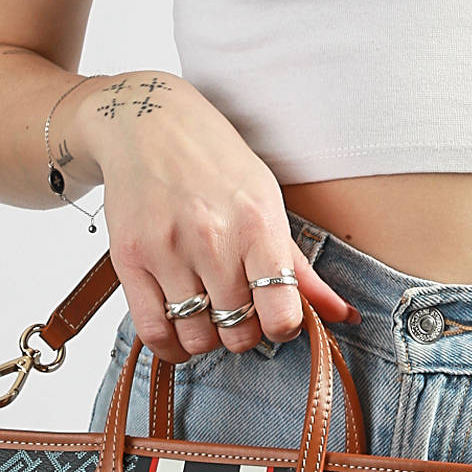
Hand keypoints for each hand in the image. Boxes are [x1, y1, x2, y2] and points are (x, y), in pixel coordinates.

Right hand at [68, 70, 358, 364]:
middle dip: (245, 333)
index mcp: (257, 224)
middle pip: (238, 332)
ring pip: (196, 337)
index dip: (284, 328)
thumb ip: (300, 267)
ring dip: (208, 338)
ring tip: (209, 314)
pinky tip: (179, 332)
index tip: (277, 317)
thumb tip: (343, 315)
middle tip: (240, 312)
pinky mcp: (128, 259)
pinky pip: (152, 332)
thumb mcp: (268, 203)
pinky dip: (171, 346)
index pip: (280, 312)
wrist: (149, 125)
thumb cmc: (216, 164)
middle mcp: (212, 239)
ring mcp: (166, 250)